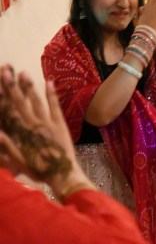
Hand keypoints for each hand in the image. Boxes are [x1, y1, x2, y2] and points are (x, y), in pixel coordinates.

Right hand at [0, 66, 93, 198]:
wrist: (61, 174)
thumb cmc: (38, 170)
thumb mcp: (17, 161)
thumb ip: (6, 146)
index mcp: (19, 134)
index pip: (6, 110)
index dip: (1, 96)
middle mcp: (31, 125)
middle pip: (18, 102)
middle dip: (11, 85)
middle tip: (5, 68)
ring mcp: (46, 123)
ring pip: (35, 101)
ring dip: (29, 87)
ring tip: (23, 72)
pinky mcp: (60, 123)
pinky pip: (54, 106)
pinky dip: (51, 94)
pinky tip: (49, 82)